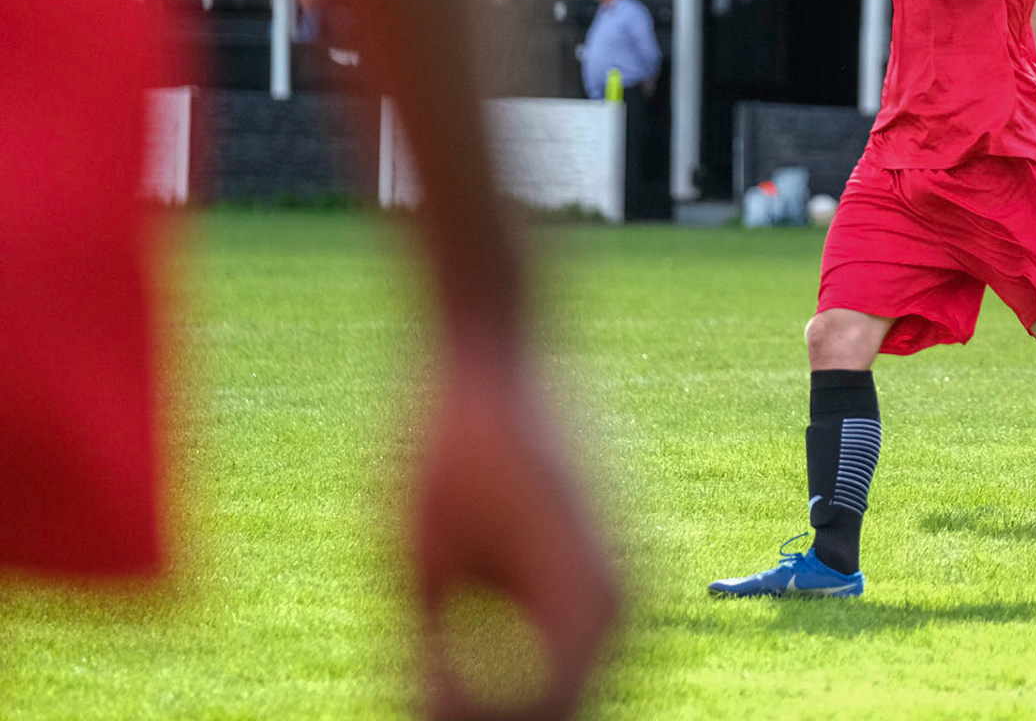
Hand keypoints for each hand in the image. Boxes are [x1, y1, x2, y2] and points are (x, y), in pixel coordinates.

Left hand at [414, 350, 618, 720]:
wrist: (492, 351)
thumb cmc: (451, 442)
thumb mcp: (422, 559)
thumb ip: (428, 655)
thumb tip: (427, 714)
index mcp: (588, 595)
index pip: (546, 707)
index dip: (471, 717)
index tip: (411, 699)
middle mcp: (624, 595)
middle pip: (567, 703)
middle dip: (499, 713)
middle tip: (419, 697)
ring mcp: (619, 579)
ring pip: (570, 682)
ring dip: (513, 697)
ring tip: (433, 682)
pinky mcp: (597, 563)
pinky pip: (566, 643)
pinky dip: (523, 665)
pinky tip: (461, 659)